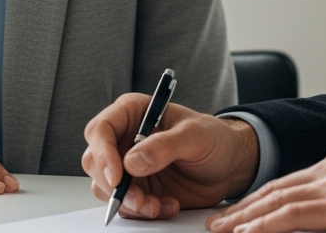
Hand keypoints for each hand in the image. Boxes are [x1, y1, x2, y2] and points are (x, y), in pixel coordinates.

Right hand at [82, 94, 258, 218]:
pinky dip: (144, 212)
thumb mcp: (196, 135)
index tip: (118, 176)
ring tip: (159, 205)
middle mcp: (124, 139)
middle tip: (140, 199)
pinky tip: (168, 206)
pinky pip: (126, 206)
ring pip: (106, 188)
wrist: (230, 166)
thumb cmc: (215, 139)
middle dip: (115, 186)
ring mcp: (128, 167)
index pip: (101, 130)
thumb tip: (132, 162)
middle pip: (95, 162)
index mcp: (133, 113)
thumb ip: (165, 146)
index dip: (103, 153)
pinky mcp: (137, 189)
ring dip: (130, 203)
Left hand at [206, 148, 325, 232]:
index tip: (240, 212)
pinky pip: (292, 215)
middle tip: (215, 224)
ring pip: (276, 200)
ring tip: (219, 231)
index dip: (261, 198)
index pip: (290, 183)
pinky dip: (265, 224)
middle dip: (243, 208)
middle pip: (275, 189)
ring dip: (244, 217)